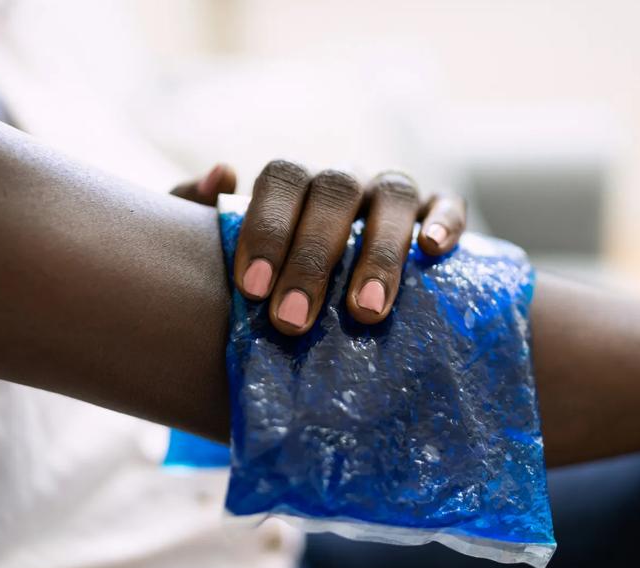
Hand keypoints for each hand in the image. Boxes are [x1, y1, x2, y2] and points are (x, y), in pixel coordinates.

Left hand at [174, 160, 466, 335]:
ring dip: (378, 250)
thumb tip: (221, 174)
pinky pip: (447, 203)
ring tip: (364, 310)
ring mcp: (389, 198)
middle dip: (312, 257)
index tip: (250, 289)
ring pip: (392, 195)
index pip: (280, 179)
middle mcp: (340, 185)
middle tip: (292, 320)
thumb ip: (192, 211)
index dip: (267, 228)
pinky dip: (445, 220)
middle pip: (332, 192)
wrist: (316, 318)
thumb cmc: (263, 287)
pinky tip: (432, 251)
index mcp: (291, 187)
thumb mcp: (213, 255)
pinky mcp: (436, 216)